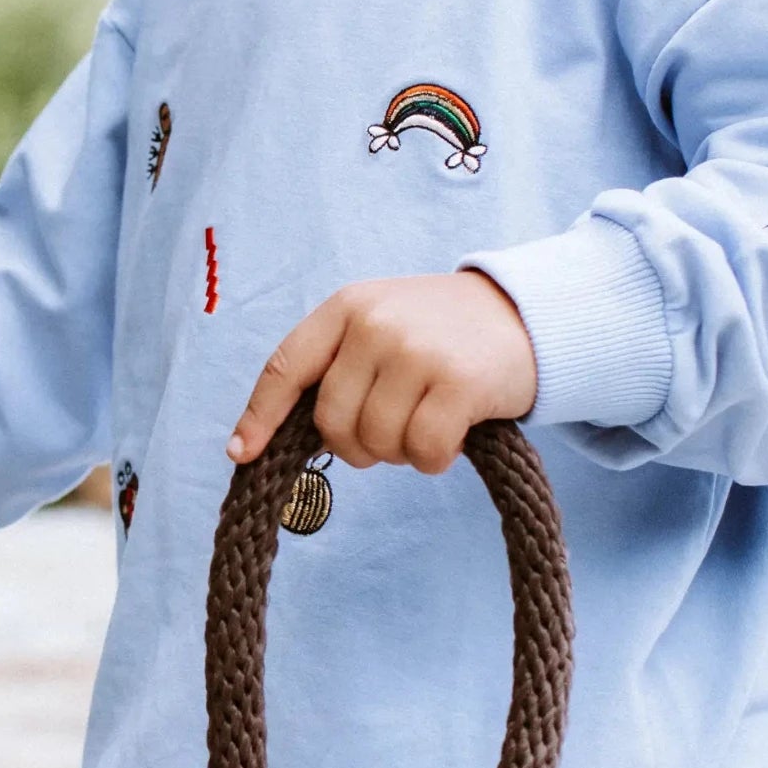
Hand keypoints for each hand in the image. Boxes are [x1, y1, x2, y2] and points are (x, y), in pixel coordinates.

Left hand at [227, 271, 537, 474]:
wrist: (527, 313)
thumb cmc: (440, 332)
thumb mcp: (380, 324)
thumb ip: (337, 365)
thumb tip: (277, 434)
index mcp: (346, 307)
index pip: (285, 367)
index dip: (258, 417)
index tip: (240, 453)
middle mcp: (375, 324)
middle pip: (332, 423)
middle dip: (357, 445)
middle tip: (391, 429)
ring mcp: (416, 352)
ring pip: (376, 443)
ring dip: (400, 452)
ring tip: (426, 421)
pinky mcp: (458, 383)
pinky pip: (422, 453)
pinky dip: (434, 459)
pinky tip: (453, 434)